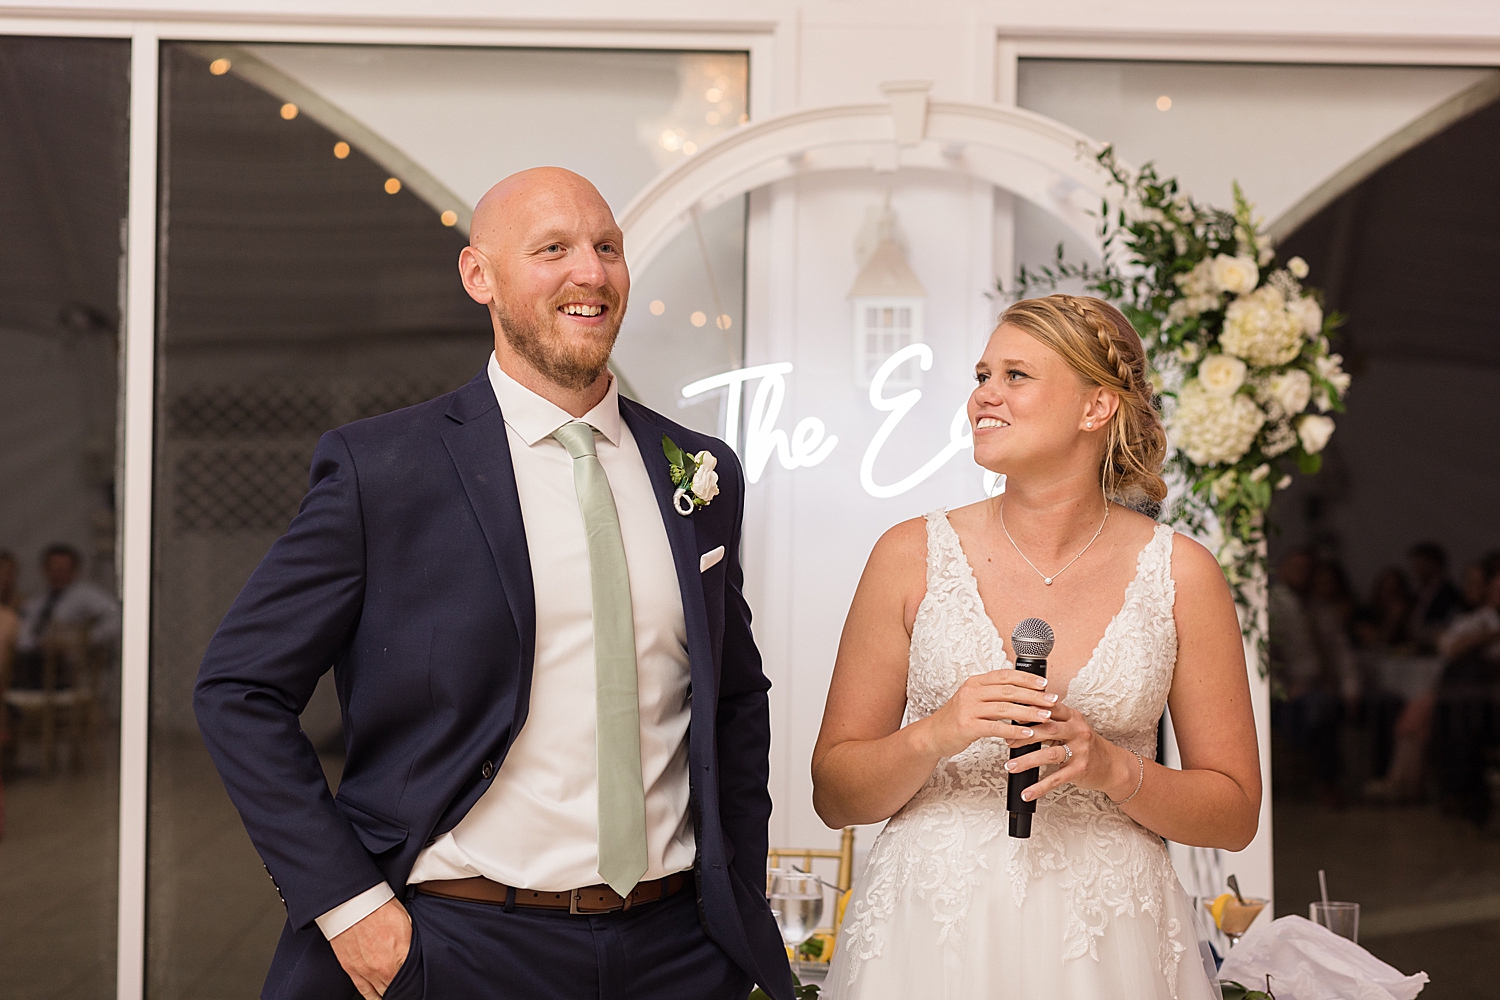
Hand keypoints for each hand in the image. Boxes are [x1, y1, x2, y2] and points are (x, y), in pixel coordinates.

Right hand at [330, 896, 411, 998]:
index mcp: (401, 956)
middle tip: (408, 990)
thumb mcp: (407, 921)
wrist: (353, 902)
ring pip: (381, 994)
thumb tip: (418, 953)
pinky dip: (372, 997)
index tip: (419, 986)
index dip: (417, 985)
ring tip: (394, 994)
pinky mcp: (352, 970)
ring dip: (388, 995)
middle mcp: (383, 968)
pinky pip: (364, 991)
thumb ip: (412, 943)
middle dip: (404, 991)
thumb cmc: (380, 907)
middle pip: (397, 989)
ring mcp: (366, 971)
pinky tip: (378, 998)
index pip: (412, 980)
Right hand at [914, 668, 1058, 758]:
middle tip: (1052, 701)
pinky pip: (996, 728)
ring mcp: (968, 709)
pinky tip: (1027, 733)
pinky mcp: (967, 726)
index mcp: (975, 682)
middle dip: (1034, 696)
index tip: (1045, 684)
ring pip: (1005, 709)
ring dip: (1028, 713)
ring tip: (1045, 717)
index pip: (1005, 675)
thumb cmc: (958, 718)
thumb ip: (994, 694)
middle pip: (1009, 691)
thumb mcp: (973, 700)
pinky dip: (1014, 731)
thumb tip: (1025, 693)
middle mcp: (971, 692)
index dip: (1027, 678)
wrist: (933, 735)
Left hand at [1002, 700, 1134, 802]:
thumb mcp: (1071, 727)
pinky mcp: (1080, 770)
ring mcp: (1080, 751)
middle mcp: (1078, 731)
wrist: (1112, 765)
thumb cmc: (1084, 744)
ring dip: (1027, 761)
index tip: (1011, 713)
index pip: (1050, 708)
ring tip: (1010, 766)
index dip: (1030, 709)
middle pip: (1048, 729)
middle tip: (1006, 741)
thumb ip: (1050, 722)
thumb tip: (1017, 720)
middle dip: (1024, 735)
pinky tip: (1027, 793)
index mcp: (1073, 717)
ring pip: (1050, 754)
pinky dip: (1039, 787)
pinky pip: (1056, 779)